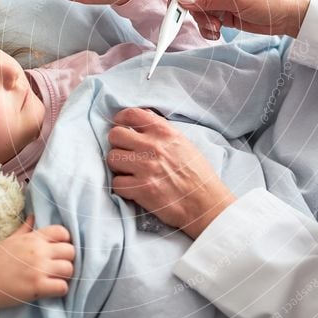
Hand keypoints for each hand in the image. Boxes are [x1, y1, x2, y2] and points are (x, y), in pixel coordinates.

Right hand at [0, 215, 74, 317]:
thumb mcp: (10, 240)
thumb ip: (25, 229)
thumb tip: (33, 215)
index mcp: (33, 238)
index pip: (63, 232)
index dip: (65, 241)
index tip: (58, 251)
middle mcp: (38, 251)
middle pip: (71, 251)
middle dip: (67, 260)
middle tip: (58, 267)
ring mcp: (38, 269)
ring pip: (69, 269)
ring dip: (65, 276)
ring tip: (55, 279)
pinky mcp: (37, 287)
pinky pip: (62, 287)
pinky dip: (60, 290)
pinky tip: (51, 290)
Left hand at [106, 108, 235, 239]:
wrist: (205, 204)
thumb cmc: (197, 174)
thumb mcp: (183, 143)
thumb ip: (161, 130)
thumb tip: (142, 118)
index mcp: (164, 132)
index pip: (131, 114)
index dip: (120, 119)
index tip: (120, 126)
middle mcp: (153, 146)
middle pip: (115, 135)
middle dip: (117, 145)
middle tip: (126, 154)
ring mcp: (146, 168)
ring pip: (112, 158)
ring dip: (118, 167)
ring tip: (131, 172)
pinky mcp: (141, 189)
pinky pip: (116, 183)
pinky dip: (122, 187)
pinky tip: (134, 188)